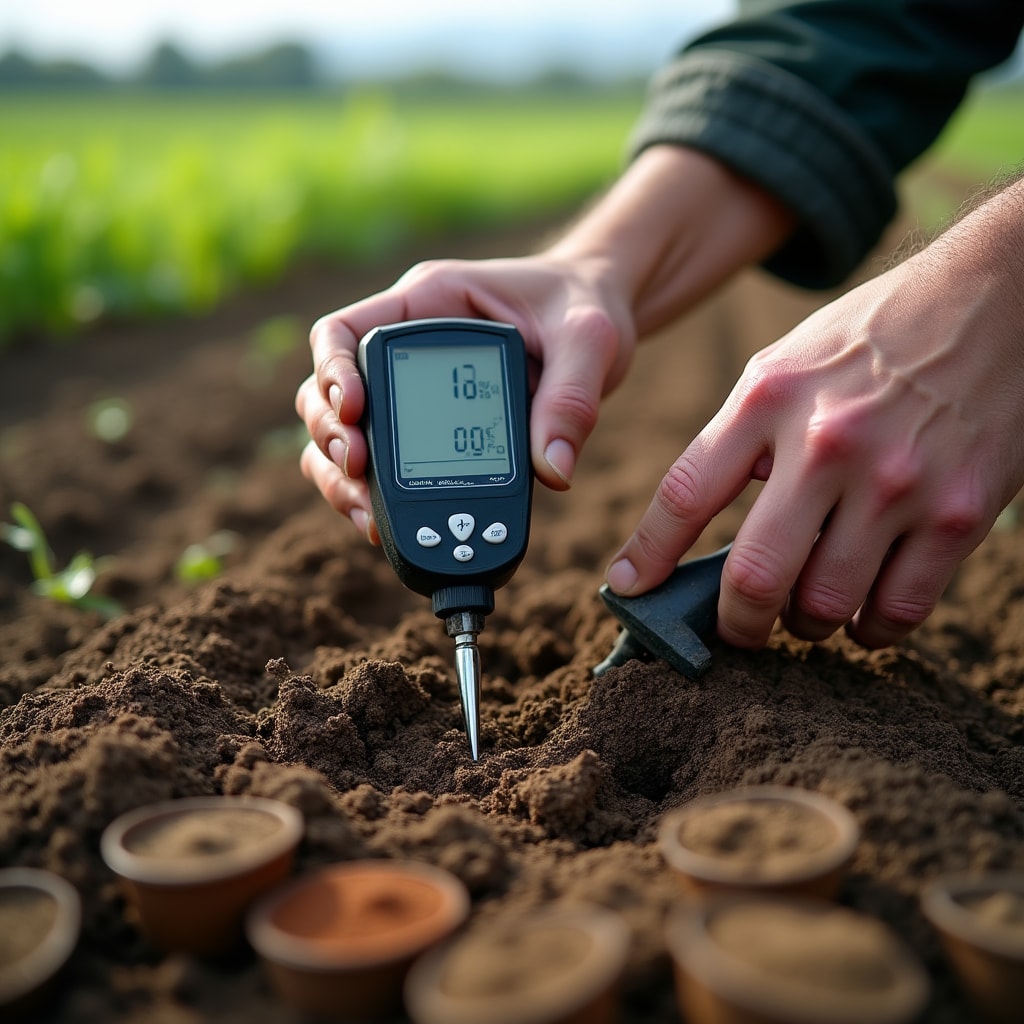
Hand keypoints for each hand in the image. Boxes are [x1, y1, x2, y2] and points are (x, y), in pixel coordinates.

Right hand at [295, 254, 636, 540]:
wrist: (599, 317)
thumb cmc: (586, 307)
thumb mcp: (588, 341)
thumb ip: (571, 400)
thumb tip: (551, 471)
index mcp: (428, 306)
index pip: (342, 331)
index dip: (330, 372)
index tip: (352, 412)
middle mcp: (407, 350)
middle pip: (325, 393)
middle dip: (331, 437)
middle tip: (359, 470)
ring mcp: (411, 392)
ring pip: (342, 437)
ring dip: (340, 477)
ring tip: (367, 513)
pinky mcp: (428, 430)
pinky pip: (380, 465)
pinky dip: (372, 496)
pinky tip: (385, 525)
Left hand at [606, 180, 1023, 648]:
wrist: (992, 299)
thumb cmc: (870, 340)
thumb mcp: (783, 367)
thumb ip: (738, 441)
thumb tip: (697, 533)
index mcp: (768, 399)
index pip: (685, 496)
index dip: (648, 557)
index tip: (628, 590)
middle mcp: (827, 442)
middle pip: (754, 576)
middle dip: (735, 624)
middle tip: (737, 629)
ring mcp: (897, 481)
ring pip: (824, 605)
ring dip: (805, 625)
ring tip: (805, 610)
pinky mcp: (959, 513)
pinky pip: (897, 611)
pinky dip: (869, 629)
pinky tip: (861, 613)